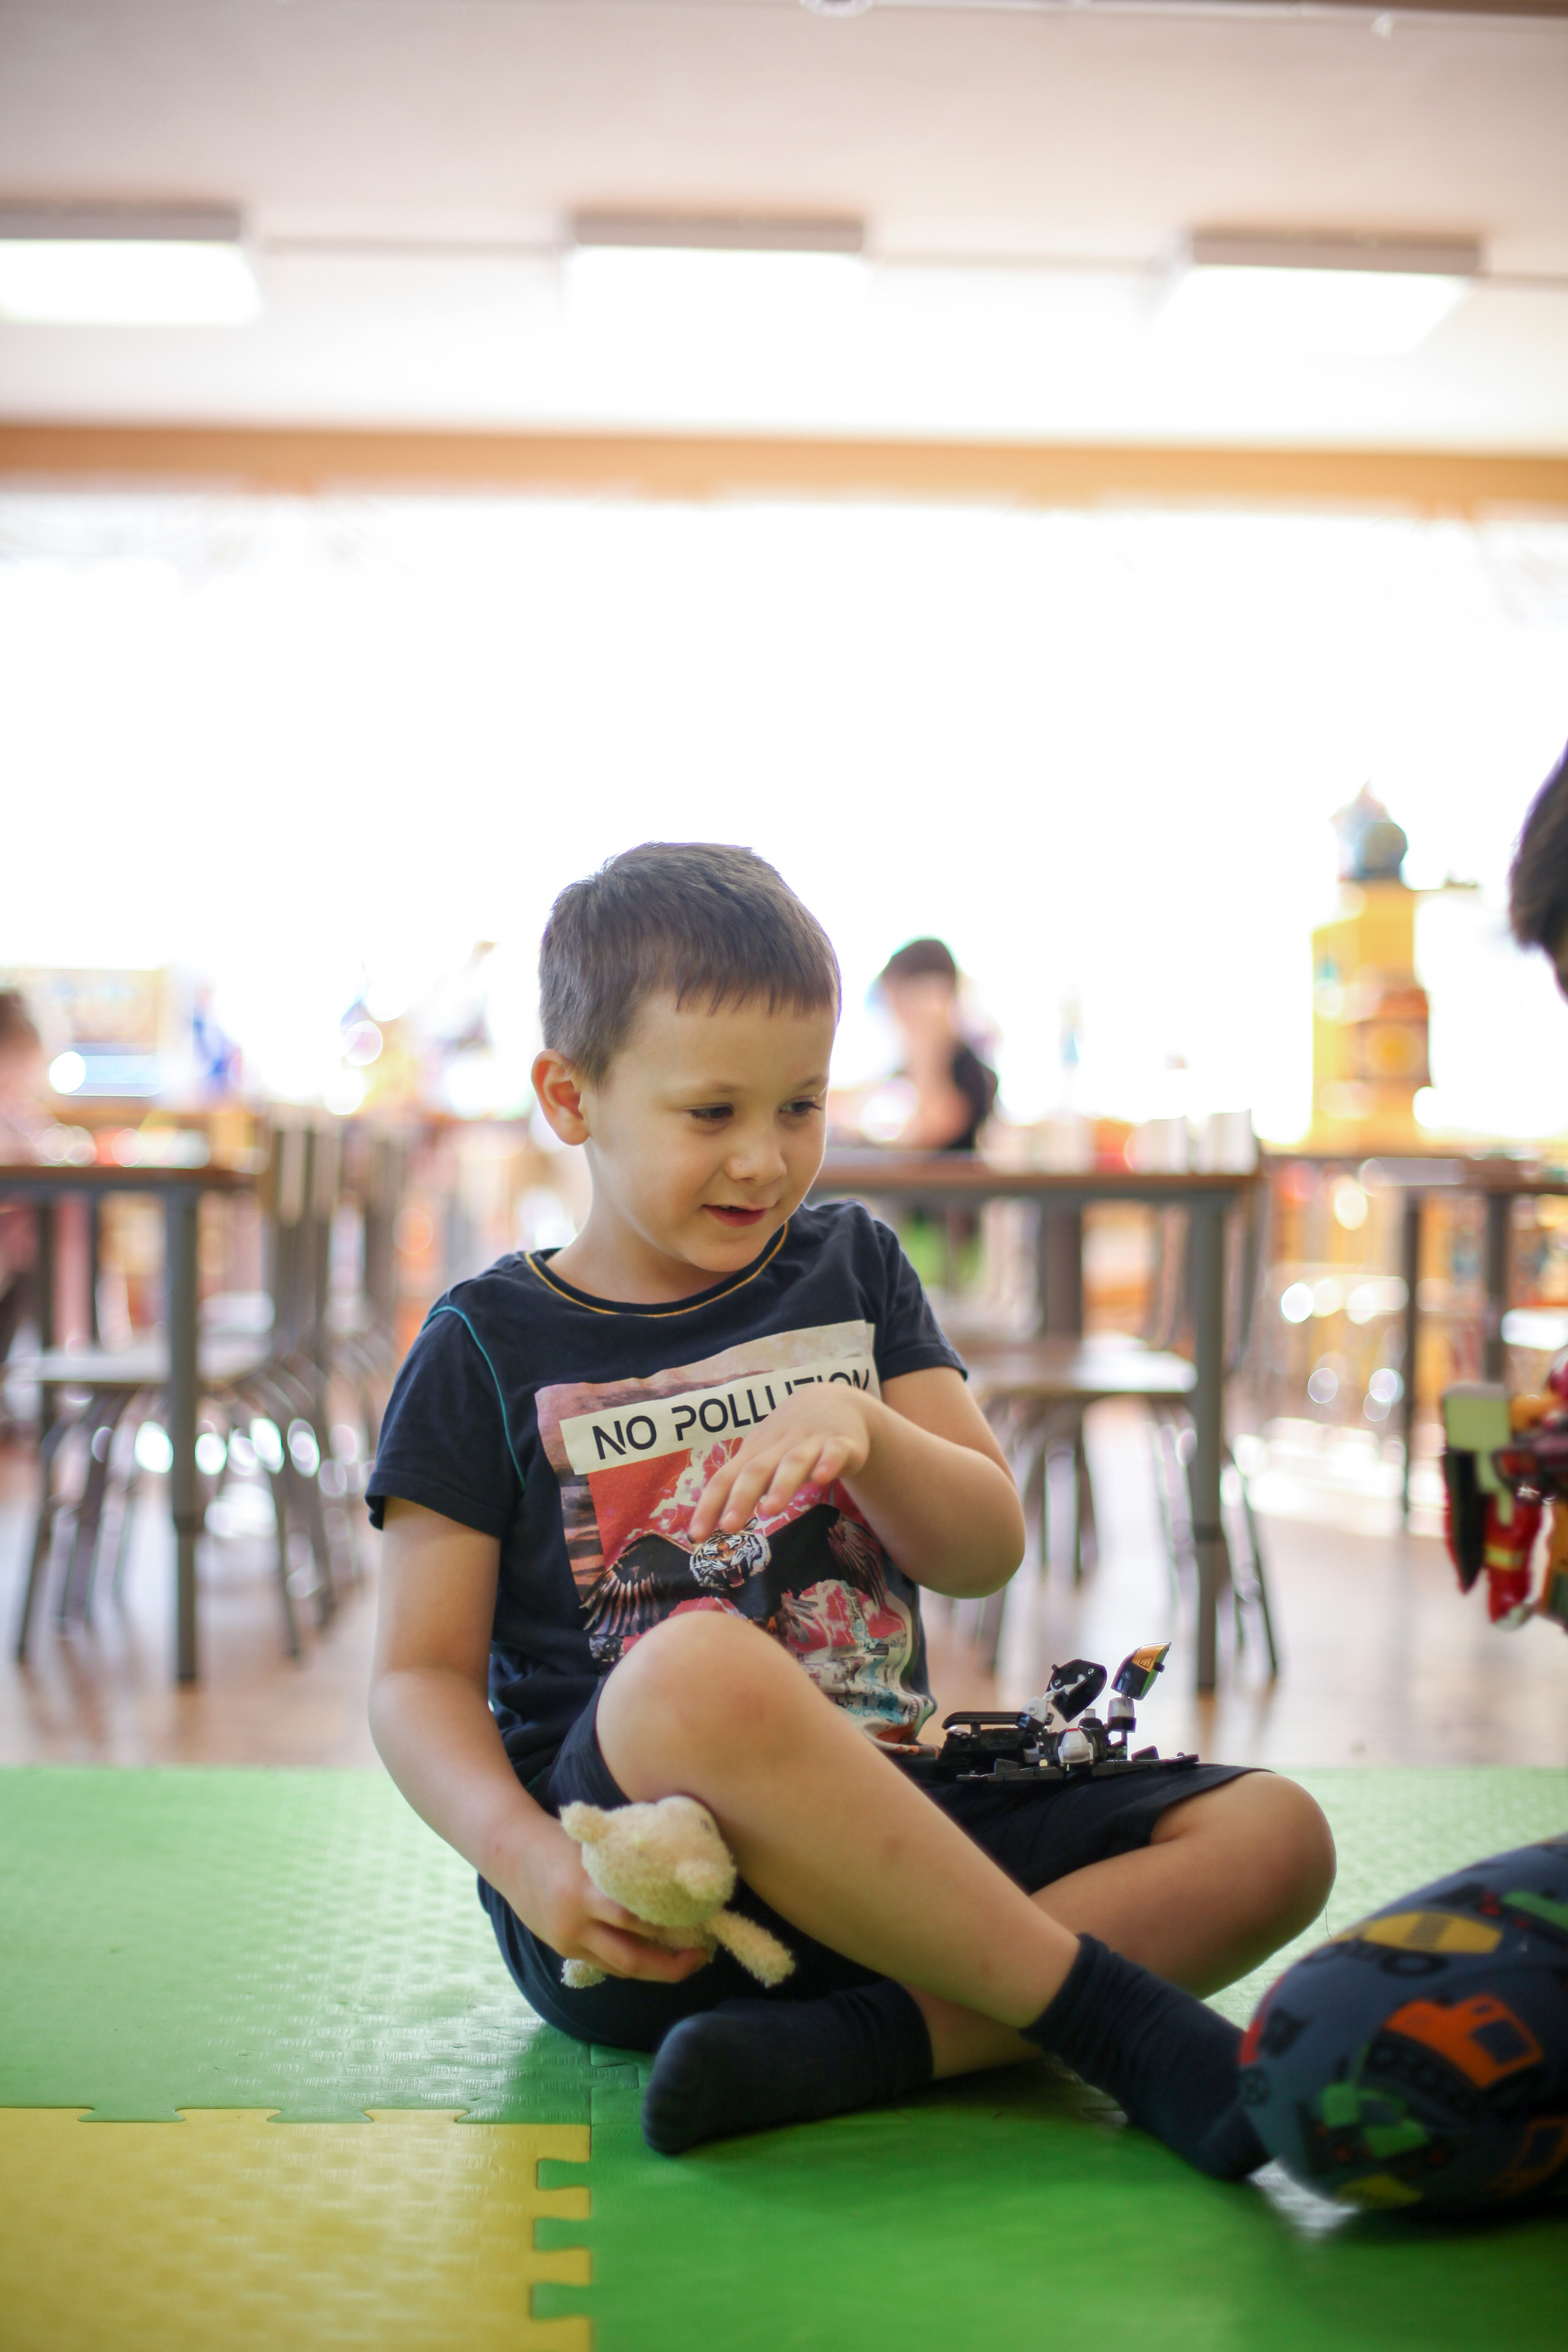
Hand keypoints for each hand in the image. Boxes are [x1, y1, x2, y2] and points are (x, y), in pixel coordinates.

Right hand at [511, 1818, 707, 1982]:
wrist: (511, 1855)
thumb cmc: (560, 1841)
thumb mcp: (594, 1847)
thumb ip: (624, 1865)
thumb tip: (673, 1870)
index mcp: (587, 1889)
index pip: (634, 1918)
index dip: (668, 1925)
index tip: (700, 1920)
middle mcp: (578, 1921)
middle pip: (631, 1957)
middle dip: (670, 1965)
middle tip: (701, 1955)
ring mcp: (570, 1940)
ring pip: (619, 1968)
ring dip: (655, 1970)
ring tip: (686, 1962)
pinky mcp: (564, 1948)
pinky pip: (604, 1964)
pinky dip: (630, 1963)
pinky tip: (653, 1957)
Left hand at [687, 1384, 875, 1541]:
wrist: (832, 1399)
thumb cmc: (787, 1439)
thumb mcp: (762, 1457)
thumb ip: (741, 1487)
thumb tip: (713, 1524)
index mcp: (754, 1453)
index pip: (725, 1478)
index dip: (709, 1505)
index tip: (695, 1535)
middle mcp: (778, 1447)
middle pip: (756, 1471)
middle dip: (740, 1498)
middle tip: (729, 1526)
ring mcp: (810, 1443)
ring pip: (793, 1463)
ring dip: (781, 1485)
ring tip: (770, 1510)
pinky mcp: (842, 1443)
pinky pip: (834, 1452)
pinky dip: (827, 1463)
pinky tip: (822, 1478)